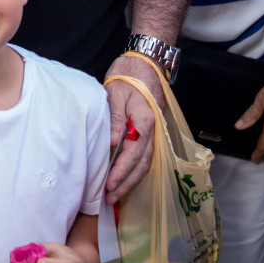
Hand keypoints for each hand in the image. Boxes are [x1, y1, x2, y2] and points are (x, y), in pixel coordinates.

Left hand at [103, 55, 163, 200]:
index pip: (134, 154)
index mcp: (145, 121)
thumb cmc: (128, 76)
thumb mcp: (116, 93)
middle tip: (110, 199)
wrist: (144, 64)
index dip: (122, 172)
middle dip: (127, 184)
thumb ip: (116, 118)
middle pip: (142, 164)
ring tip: (115, 196)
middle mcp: (153, 131)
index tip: (109, 185)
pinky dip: (135, 171)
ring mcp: (154, 133)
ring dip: (131, 181)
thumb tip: (113, 142)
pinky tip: (125, 180)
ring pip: (146, 164)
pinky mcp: (150, 132)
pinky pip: (145, 157)